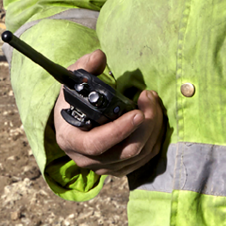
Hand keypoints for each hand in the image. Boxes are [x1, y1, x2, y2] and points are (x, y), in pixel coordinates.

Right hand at [46, 50, 163, 175]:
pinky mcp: (120, 168)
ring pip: (140, 155)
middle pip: (126, 151)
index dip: (120, 130)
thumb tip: (99, 56)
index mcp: (71, 139)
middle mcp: (87, 159)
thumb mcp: (73, 82)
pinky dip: (155, 137)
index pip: (97, 144)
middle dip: (146, 125)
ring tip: (152, 102)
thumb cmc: (73, 101)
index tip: (138, 112)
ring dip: (154, 128)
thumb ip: (84, 67)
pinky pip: (146, 158)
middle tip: (149, 98)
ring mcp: (105, 167)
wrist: (72, 122)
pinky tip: (153, 117)